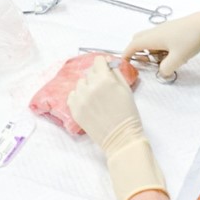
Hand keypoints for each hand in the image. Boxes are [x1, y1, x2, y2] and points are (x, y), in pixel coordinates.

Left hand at [68, 57, 166, 199]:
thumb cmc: (128, 113)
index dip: (103, 64)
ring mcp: (80, 99)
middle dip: (96, 76)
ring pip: (80, 83)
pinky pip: (72, 95)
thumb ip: (115, 73)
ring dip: (87, 86)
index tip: (105, 69)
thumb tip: (107, 63)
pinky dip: (79, 96)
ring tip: (96, 97)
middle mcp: (90, 87)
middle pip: (89, 72)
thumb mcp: (126, 89)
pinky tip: (88, 103)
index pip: (98, 61)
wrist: (121, 138)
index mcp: (105, 80)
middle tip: (104, 87)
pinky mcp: (74, 110)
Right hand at [123, 9, 199, 77]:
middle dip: (139, 53)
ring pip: (150, 40)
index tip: (124, 64)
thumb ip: (166, 69)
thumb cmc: (189, 39)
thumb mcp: (178, 58)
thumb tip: (161, 73)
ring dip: (152, 51)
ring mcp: (164, 29)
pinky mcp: (172, 29)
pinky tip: (174, 54)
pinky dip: (161, 48)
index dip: (126, 55)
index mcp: (152, 37)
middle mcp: (155, 32)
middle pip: (139, 41)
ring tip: (164, 61)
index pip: (132, 46)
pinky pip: (160, 38)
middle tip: (147, 64)